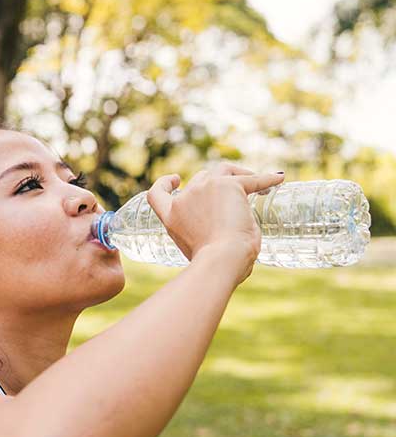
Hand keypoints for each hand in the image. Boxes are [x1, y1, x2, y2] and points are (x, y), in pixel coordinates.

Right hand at [146, 162, 284, 283]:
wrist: (220, 259)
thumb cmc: (212, 265)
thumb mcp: (199, 250)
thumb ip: (207, 238)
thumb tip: (232, 236)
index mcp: (171, 218)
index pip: (156, 194)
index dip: (165, 184)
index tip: (176, 179)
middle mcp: (184, 199)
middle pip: (199, 180)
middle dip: (215, 184)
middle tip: (235, 194)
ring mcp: (205, 188)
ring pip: (222, 171)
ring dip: (237, 175)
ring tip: (255, 183)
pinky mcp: (229, 186)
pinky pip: (253, 180)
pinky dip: (267, 179)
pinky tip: (279, 179)